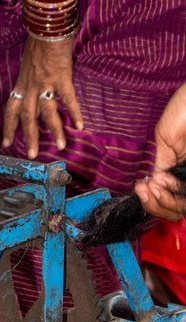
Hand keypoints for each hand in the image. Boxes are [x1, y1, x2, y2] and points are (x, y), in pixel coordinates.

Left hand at [2, 36, 82, 159]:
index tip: (7, 142)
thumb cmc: (39, 41)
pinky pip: (68, 99)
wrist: (47, 25)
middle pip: (26, 116)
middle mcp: (30, 85)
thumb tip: (34, 87)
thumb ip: (30, 77)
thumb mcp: (28, 62)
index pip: (10, 108)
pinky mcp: (61, 77)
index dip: (8, 126)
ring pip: (47, 112)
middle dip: (29, 137)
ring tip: (61, 146)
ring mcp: (45, 82)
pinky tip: (81, 125)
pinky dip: (75, 112)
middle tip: (31, 155)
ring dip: (55, 130)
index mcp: (22, 82)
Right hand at [134, 83, 185, 220]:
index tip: (141, 188)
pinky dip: (169, 197)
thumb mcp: (164, 141)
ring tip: (152, 185)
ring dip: (160, 202)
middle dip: (155, 205)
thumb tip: (151, 187)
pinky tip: (159, 184)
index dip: (152, 201)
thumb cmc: (182, 112)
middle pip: (173, 209)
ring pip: (179, 208)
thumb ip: (160, 165)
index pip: (167, 198)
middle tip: (145, 189)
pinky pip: (185, 199)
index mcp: (179, 170)